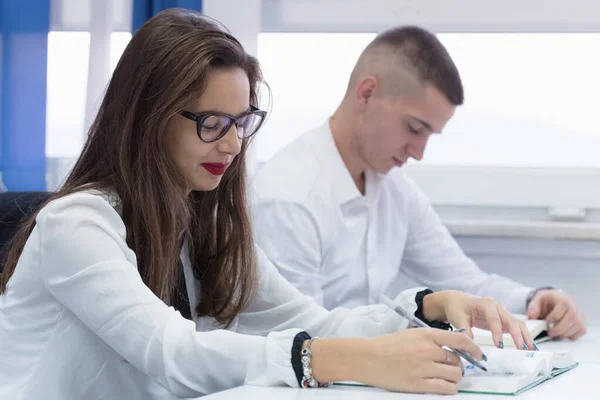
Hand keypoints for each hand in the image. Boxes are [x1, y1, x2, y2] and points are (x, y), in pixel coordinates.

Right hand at [358, 328, 482, 394]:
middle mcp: (428, 350)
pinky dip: (449, 388)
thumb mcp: (412, 334)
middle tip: (453, 368)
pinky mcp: (418, 384)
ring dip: (455, 377)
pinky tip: (444, 385)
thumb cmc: (389, 345)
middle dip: (460, 366)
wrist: (369, 358)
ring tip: (447, 377)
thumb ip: (433, 339)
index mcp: (426, 335)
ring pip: (454, 375)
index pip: (460, 339)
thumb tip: (456, 349)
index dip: (474, 348)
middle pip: (458, 360)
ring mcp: (423, 368)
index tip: (480, 354)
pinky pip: (446, 388)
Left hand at [424, 290, 535, 349]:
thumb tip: (470, 346)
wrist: (458, 301)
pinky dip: (523, 336)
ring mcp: (502, 312)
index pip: (494, 319)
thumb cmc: (457, 308)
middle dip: (517, 335)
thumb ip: (465, 331)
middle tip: (522, 349)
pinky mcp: (504, 319)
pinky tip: (528, 346)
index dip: (497, 332)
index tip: (500, 345)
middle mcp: (497, 306)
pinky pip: (517, 327)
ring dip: (525, 336)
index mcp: (485, 303)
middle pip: (511, 320)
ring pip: (518, 323)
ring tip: (531, 350)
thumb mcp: (458, 318)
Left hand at [527, 289, 585, 339]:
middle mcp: (574, 306)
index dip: (552, 318)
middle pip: (570, 320)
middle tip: (550, 333)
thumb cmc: (548, 300)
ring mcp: (580, 314)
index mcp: (563, 299)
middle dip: (558, 329)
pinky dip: (572, 335)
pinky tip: (563, 332)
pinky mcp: (582, 321)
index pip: (560, 310)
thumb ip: (533, 307)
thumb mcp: (538, 299)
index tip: (547, 322)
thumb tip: (532, 316)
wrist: (556, 298)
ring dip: (564, 333)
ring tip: (555, 333)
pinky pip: (581, 331)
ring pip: (576, 327)